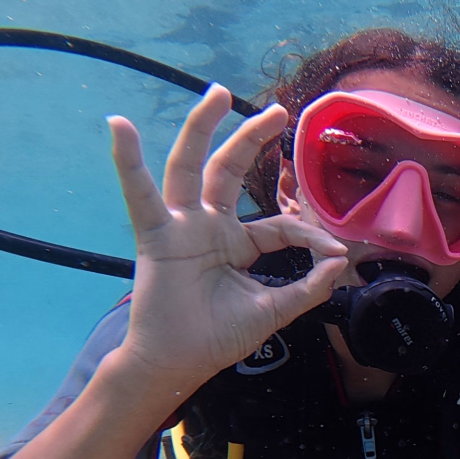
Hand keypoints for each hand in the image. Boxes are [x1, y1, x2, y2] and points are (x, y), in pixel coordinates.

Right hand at [107, 84, 348, 391]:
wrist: (180, 365)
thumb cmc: (218, 338)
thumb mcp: (274, 310)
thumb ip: (308, 287)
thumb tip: (341, 261)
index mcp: (237, 244)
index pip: (279, 226)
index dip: (310, 236)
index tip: (336, 252)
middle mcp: (208, 227)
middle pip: (229, 170)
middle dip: (252, 138)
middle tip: (277, 111)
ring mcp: (182, 226)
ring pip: (191, 167)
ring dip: (202, 127)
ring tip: (217, 93)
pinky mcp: (157, 235)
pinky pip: (139, 194)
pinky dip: (127, 160)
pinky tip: (119, 126)